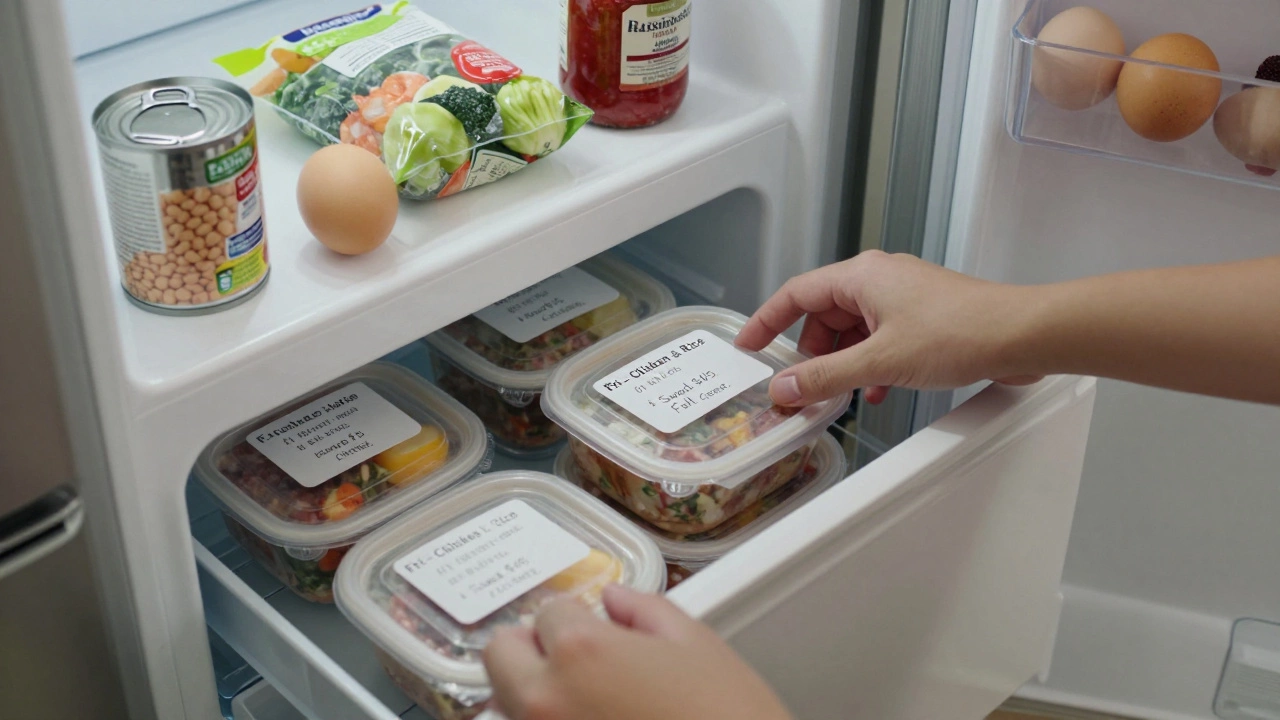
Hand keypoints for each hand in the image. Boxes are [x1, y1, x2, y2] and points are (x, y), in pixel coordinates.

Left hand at [483, 585, 793, 719]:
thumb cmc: (728, 716)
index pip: (548, 612)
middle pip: (500, 656)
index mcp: (580, 651)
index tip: (597, 630)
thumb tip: (617, 602)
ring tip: (586, 702)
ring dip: (534, 695)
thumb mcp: (696, 645)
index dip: (577, 618)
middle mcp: (547, 699)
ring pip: (506, 705)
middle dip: (531, 649)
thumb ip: (644, 610)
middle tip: (571, 659)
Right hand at [736, 251, 1042, 406]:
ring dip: (843, 363)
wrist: (1021, 335)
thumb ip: (827, 377)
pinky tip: (876, 392)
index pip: (796, 293)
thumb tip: (786, 386)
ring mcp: (902, 296)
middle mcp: (879, 279)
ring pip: (853, 329)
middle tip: (802, 385)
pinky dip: (869, 363)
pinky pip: (879, 337)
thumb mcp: (881, 362)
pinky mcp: (922, 315)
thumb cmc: (960, 332)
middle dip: (811, 353)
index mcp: (861, 276)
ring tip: (840, 395)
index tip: (748, 346)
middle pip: (823, 314)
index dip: (766, 320)